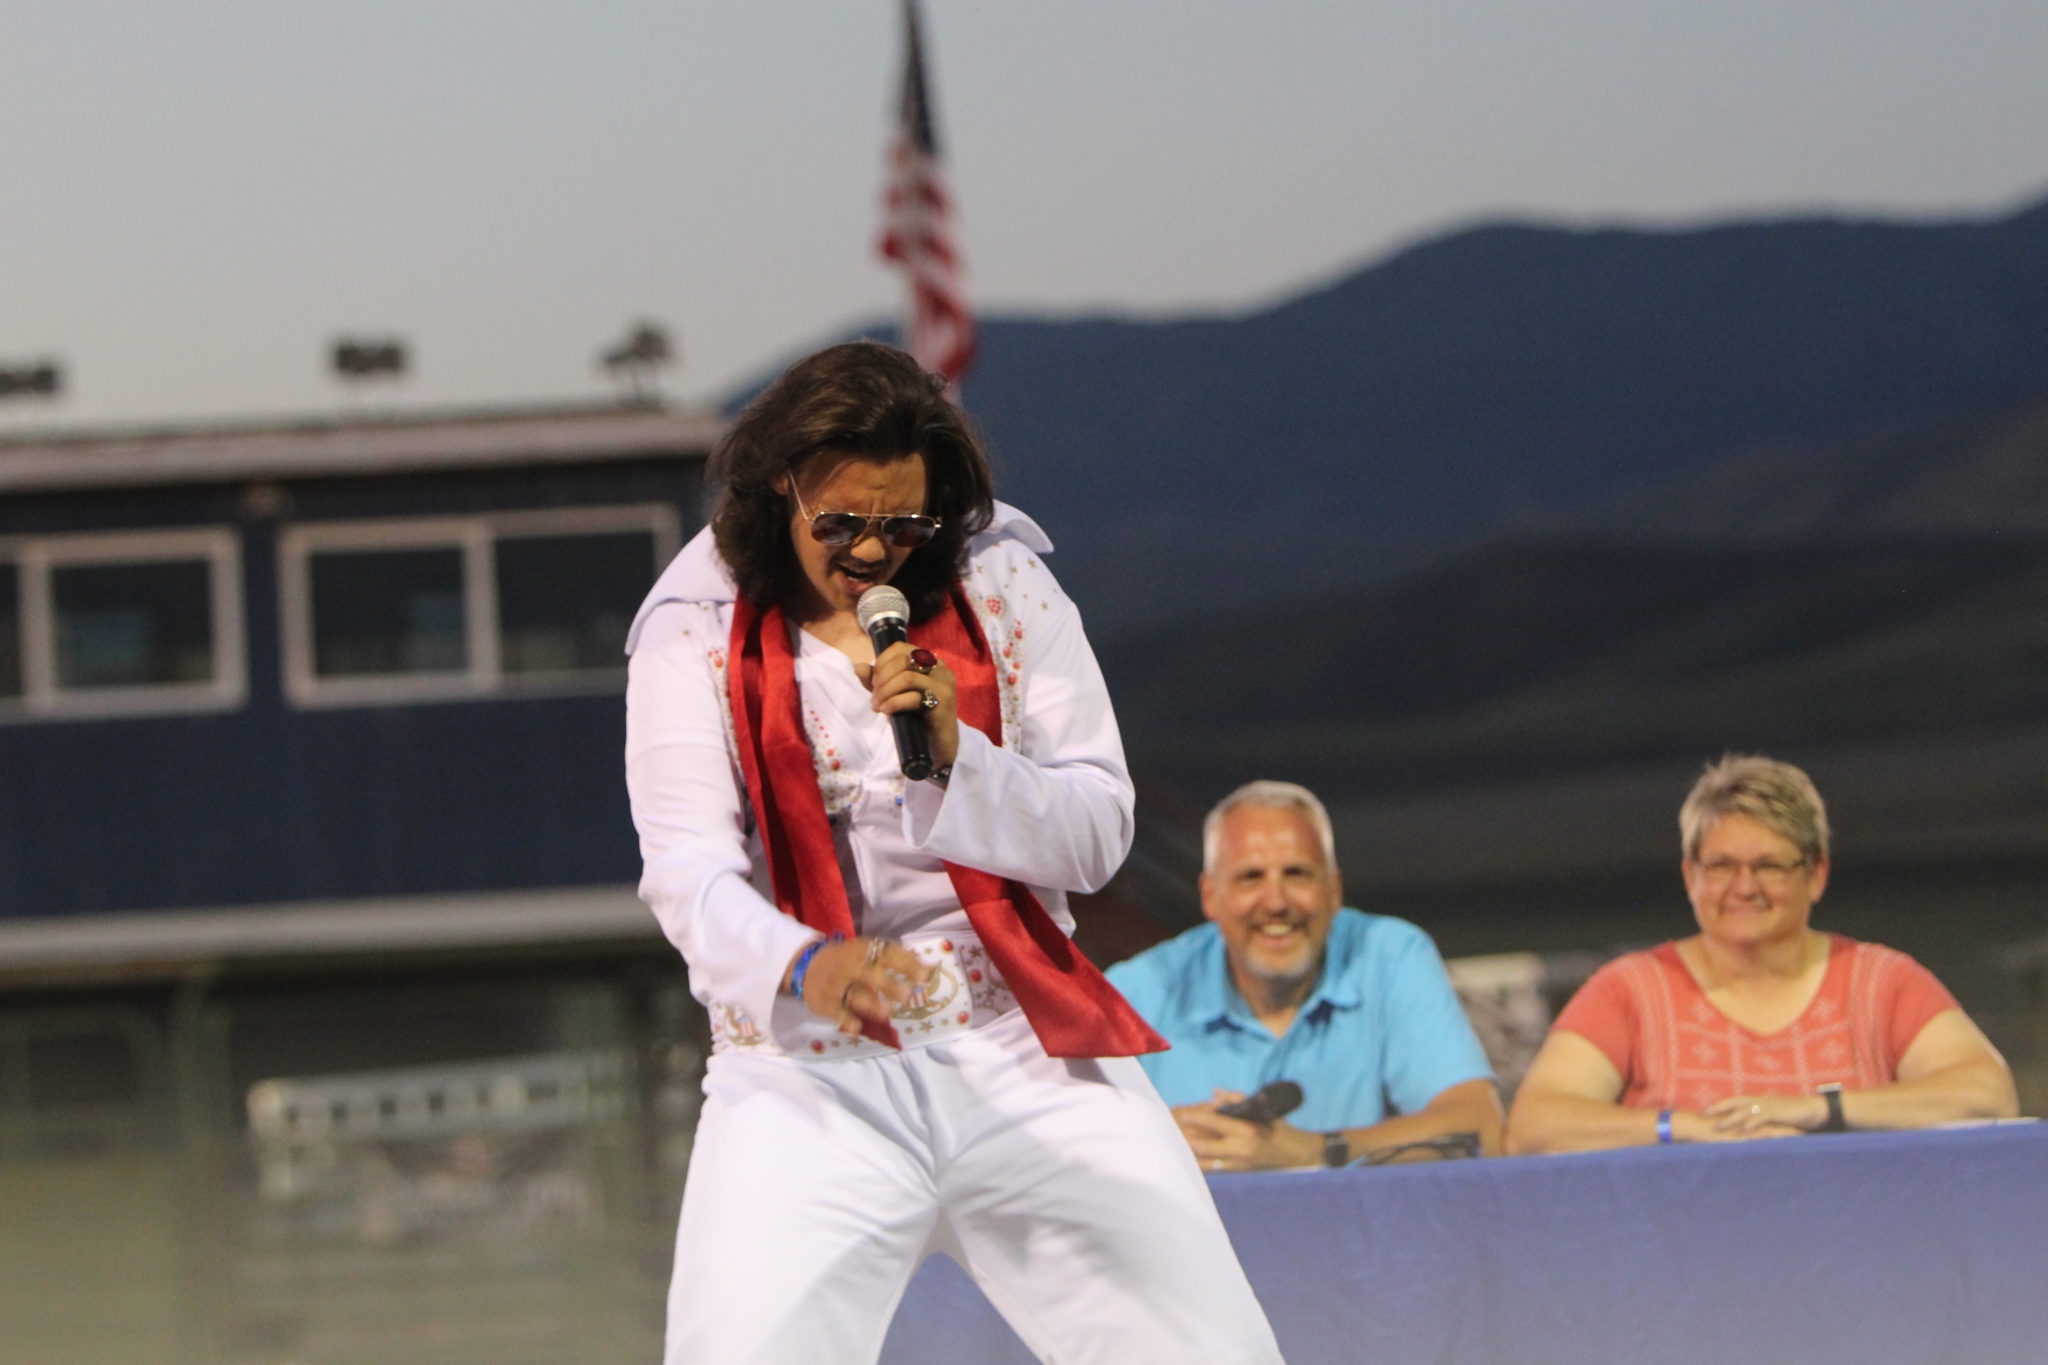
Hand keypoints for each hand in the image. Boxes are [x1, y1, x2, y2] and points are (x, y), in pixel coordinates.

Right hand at [789, 937, 934, 1034]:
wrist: (807, 965)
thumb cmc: (848, 959)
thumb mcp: (866, 951)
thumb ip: (893, 958)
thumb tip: (927, 967)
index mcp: (862, 950)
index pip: (886, 954)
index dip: (906, 964)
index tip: (925, 976)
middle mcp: (850, 966)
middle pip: (870, 975)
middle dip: (888, 985)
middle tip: (907, 996)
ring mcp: (837, 985)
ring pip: (854, 995)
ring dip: (870, 1004)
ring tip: (886, 1013)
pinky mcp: (826, 1002)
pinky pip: (837, 1012)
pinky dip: (847, 1020)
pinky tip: (857, 1028)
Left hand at [870, 642, 957, 770]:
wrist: (937, 746)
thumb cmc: (917, 718)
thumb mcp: (894, 696)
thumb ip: (878, 681)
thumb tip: (858, 667)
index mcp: (930, 662)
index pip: (901, 648)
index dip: (882, 661)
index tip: (874, 681)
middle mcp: (940, 669)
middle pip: (903, 660)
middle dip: (882, 678)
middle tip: (874, 696)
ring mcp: (944, 685)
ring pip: (907, 677)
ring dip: (886, 692)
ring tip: (878, 706)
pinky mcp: (943, 703)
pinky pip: (913, 697)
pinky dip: (894, 703)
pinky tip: (887, 711)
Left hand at [1172, 1092, 1322, 1171]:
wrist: (1299, 1155)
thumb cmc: (1281, 1128)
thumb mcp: (1264, 1110)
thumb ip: (1238, 1100)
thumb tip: (1215, 1094)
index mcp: (1248, 1131)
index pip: (1217, 1123)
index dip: (1198, 1117)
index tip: (1183, 1114)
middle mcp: (1242, 1150)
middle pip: (1206, 1146)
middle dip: (1187, 1140)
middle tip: (1173, 1133)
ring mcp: (1241, 1165)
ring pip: (1208, 1162)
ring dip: (1192, 1155)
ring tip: (1177, 1148)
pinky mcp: (1242, 1174)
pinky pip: (1217, 1171)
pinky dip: (1203, 1166)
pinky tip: (1191, 1161)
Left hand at [1703, 1093, 1826, 1134]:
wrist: (1813, 1109)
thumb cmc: (1792, 1114)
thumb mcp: (1774, 1116)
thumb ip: (1760, 1119)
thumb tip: (1748, 1126)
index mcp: (1758, 1100)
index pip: (1734, 1101)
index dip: (1719, 1105)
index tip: (1704, 1110)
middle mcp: (1760, 1101)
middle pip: (1734, 1102)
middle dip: (1718, 1107)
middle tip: (1702, 1113)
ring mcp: (1768, 1106)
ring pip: (1746, 1110)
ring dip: (1731, 1118)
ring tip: (1719, 1125)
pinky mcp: (1778, 1113)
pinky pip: (1763, 1117)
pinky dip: (1753, 1122)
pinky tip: (1744, 1128)